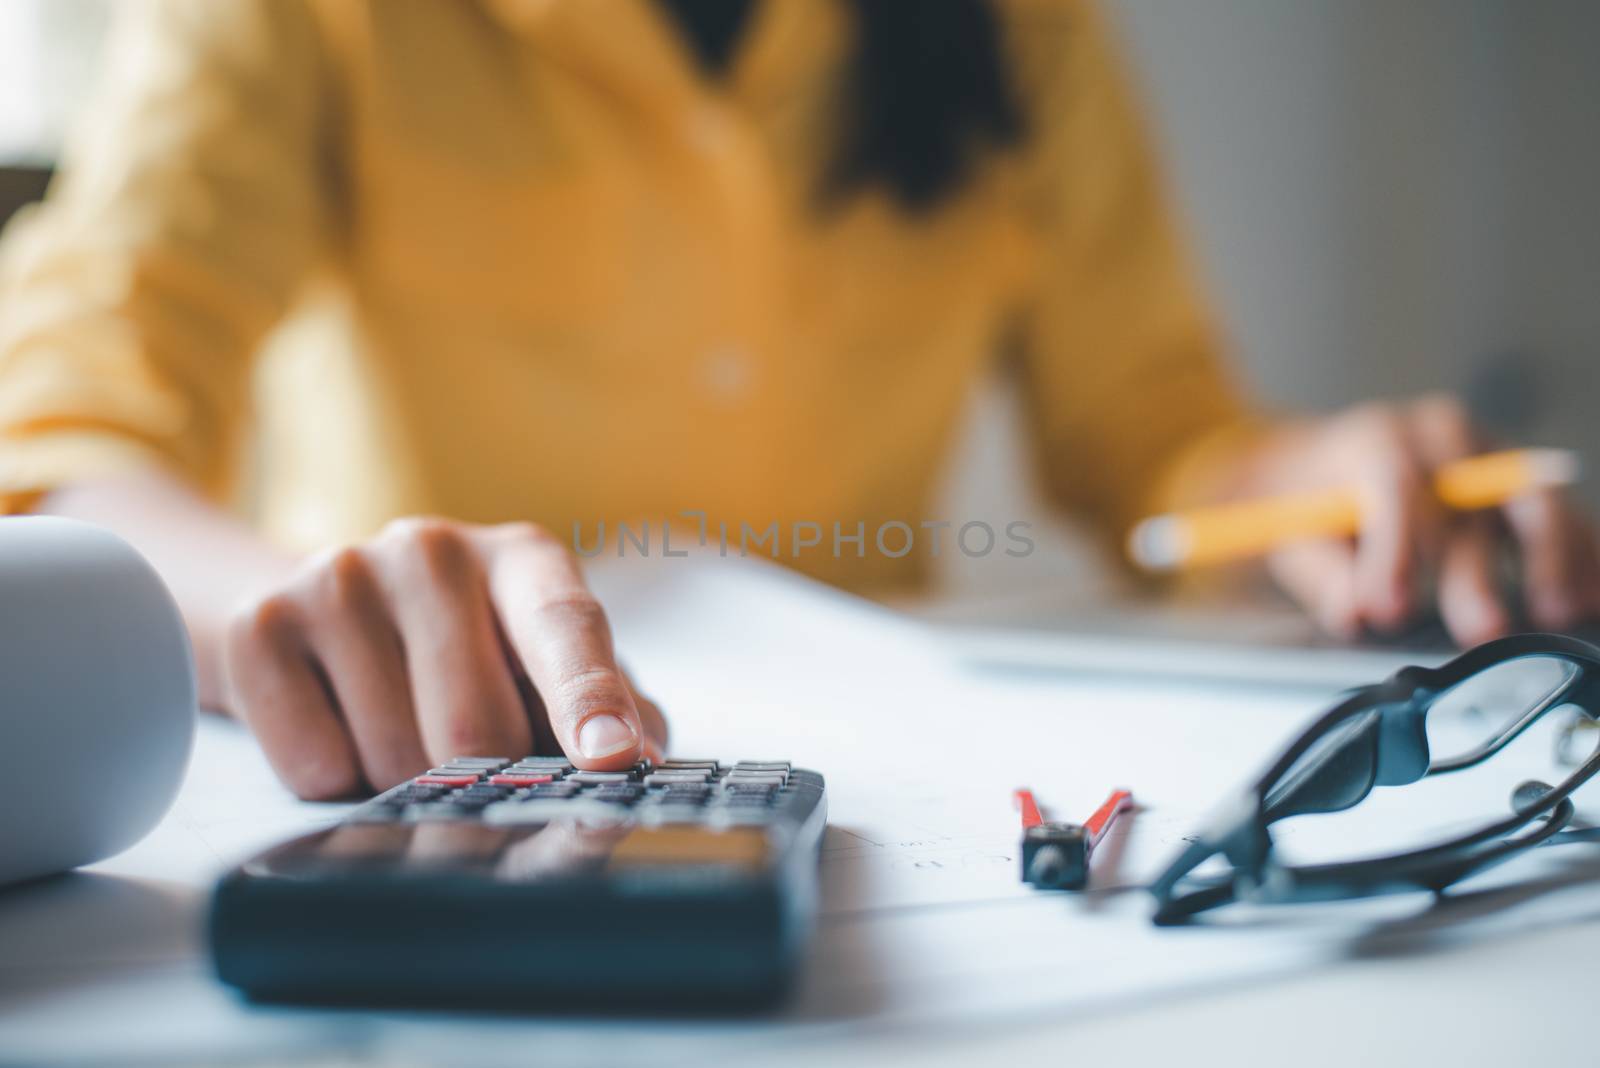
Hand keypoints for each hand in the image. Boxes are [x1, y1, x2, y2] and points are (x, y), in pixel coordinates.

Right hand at [222, 517, 667, 798]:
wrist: (331, 615)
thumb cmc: (474, 655)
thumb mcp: (550, 668)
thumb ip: (611, 711)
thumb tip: (638, 767)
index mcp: (525, 560)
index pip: (565, 627)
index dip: (590, 698)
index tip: (614, 757)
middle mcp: (435, 548)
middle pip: (475, 724)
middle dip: (486, 781)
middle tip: (479, 771)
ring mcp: (341, 575)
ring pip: (391, 754)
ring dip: (407, 786)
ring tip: (404, 737)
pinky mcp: (262, 623)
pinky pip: (312, 762)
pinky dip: (334, 782)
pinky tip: (342, 732)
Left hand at [1248, 395, 1599, 645]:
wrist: (1324, 463)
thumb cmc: (1316, 501)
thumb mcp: (1298, 534)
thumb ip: (1325, 575)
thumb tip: (1356, 612)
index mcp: (1377, 438)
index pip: (1396, 484)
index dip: (1396, 549)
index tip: (1390, 608)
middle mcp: (1441, 437)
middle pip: (1471, 496)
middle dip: (1477, 567)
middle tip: (1481, 627)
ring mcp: (1487, 455)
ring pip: (1531, 496)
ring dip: (1551, 555)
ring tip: (1555, 612)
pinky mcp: (1519, 484)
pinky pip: (1559, 515)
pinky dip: (1579, 553)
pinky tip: (1590, 594)